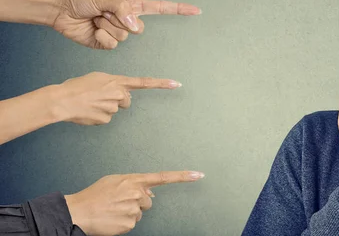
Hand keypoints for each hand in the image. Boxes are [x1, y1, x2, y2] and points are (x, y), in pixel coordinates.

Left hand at [51, 0, 199, 49]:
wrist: (62, 11)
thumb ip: (123, 10)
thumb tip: (136, 26)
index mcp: (132, 5)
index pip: (161, 8)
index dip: (179, 9)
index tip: (196, 10)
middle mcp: (128, 19)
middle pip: (139, 28)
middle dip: (120, 20)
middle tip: (103, 12)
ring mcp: (118, 33)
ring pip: (124, 37)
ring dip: (107, 27)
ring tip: (96, 19)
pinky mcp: (107, 44)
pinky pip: (112, 45)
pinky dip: (101, 37)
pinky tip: (93, 30)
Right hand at [52, 72, 180, 124]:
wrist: (62, 100)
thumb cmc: (77, 86)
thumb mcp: (98, 78)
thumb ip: (113, 83)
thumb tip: (120, 93)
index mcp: (117, 81)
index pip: (144, 82)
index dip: (161, 84)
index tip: (177, 84)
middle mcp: (119, 94)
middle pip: (126, 100)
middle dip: (117, 99)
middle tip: (100, 97)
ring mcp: (113, 108)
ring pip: (115, 109)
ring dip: (105, 107)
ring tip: (90, 103)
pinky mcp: (106, 119)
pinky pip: (106, 119)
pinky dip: (98, 116)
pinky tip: (89, 111)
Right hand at [65, 170, 203, 235]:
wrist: (79, 212)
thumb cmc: (94, 195)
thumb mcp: (114, 180)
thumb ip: (134, 182)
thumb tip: (150, 191)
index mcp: (134, 180)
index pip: (163, 177)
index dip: (182, 176)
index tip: (199, 174)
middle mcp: (137, 193)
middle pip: (148, 200)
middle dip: (138, 201)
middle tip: (119, 202)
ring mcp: (134, 209)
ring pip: (140, 213)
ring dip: (130, 212)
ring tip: (113, 210)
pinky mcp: (130, 224)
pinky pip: (133, 223)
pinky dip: (124, 222)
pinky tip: (112, 218)